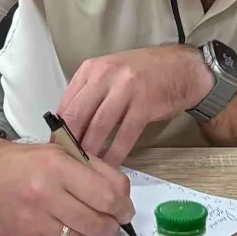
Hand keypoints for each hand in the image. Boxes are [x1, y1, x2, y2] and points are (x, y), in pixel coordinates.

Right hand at [0, 137, 133, 235]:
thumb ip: (97, 171)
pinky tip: (69, 229)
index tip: (125, 209)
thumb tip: (124, 197)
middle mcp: (44, 196)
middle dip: (112, 226)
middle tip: (114, 222)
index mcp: (58, 168)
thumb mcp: (63, 153)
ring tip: (95, 227)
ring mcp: (33, 222)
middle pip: (97, 223)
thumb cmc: (28, 163)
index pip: (106, 196)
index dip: (123, 207)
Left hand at [56, 44, 212, 164]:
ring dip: (91, 150)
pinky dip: (116, 153)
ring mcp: (126, 89)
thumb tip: (68, 126)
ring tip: (86, 167)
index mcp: (92, 68)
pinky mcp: (144, 105)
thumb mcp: (110, 73)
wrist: (180, 68)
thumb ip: (89, 93)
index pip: (67, 103)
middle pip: (79, 115)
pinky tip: (110, 165)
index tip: (55, 149)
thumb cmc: (142, 73)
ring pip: (100, 126)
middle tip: (67, 162)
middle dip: (70, 142)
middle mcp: (106, 75)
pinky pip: (125, 134)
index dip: (59, 129)